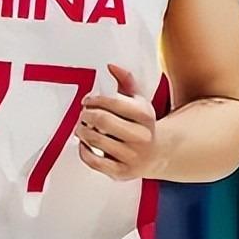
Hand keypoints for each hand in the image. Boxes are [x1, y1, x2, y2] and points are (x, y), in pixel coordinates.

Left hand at [76, 65, 160, 180]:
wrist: (157, 154)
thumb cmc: (142, 125)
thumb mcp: (139, 101)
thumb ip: (126, 81)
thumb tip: (110, 66)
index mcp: (145, 115)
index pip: (112, 102)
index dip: (94, 99)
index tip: (87, 101)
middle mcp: (141, 136)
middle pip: (102, 120)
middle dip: (86, 115)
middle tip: (82, 114)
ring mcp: (132, 156)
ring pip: (95, 140)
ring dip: (81, 131)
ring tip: (81, 127)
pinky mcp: (122, 172)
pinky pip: (93, 160)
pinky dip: (83, 150)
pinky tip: (84, 144)